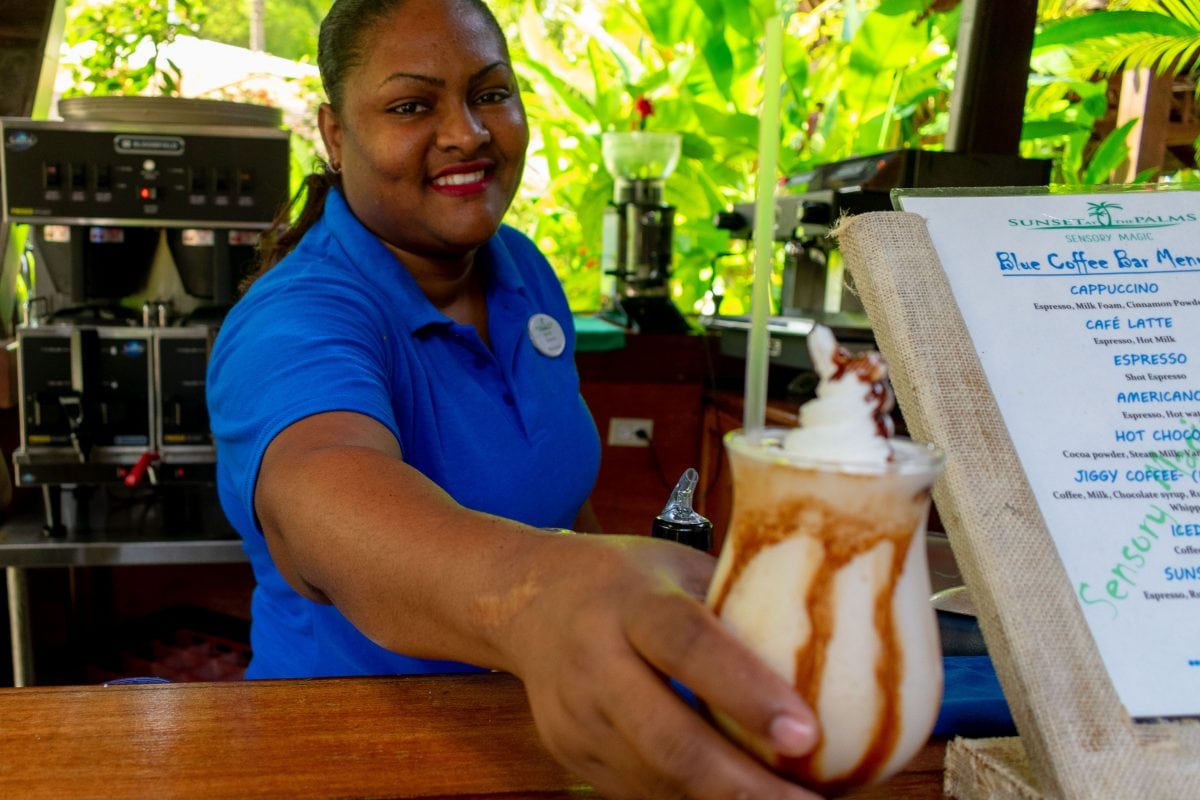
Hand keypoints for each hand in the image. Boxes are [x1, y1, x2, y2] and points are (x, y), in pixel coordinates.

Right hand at [504, 534, 824, 799]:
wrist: (522, 602)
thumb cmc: (619, 579)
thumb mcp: (675, 564)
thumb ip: (738, 599)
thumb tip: (832, 626)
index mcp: (629, 603)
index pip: (688, 647)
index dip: (747, 692)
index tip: (806, 732)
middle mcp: (596, 663)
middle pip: (668, 740)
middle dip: (743, 786)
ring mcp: (578, 720)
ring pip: (657, 782)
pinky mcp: (574, 758)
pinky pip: (643, 793)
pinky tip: (743, 797)